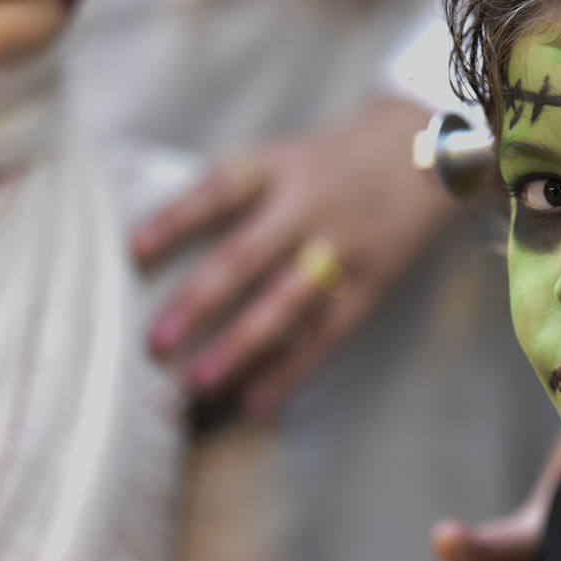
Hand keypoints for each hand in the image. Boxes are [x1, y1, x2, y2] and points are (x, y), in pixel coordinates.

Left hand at [134, 98, 459, 416]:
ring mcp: (344, 249)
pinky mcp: (372, 284)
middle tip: (157, 344)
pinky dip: (290, 371)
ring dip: (241, 346)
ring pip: (286, 304)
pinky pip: (326, 335)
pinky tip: (254, 401)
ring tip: (200, 383)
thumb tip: (167, 253)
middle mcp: (309, 208)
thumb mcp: (288, 158)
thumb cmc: (337, 165)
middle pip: (247, 256)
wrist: (425, 158)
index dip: (176, 220)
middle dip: (199, 302)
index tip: (135, 252)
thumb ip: (240, 195)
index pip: (218, 191)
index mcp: (280, 169)